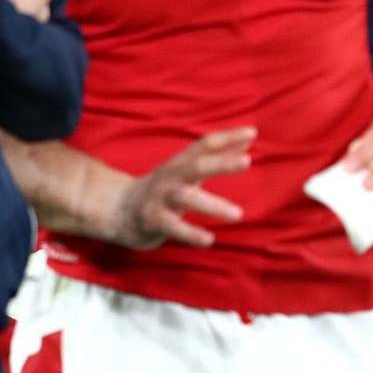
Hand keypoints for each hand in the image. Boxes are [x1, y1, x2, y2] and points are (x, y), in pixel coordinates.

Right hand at [109, 127, 254, 249]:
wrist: (120, 209)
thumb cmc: (166, 188)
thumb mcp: (189, 168)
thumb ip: (218, 154)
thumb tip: (250, 136)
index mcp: (181, 162)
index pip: (205, 144)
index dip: (227, 137)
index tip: (252, 132)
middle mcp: (171, 176)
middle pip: (195, 165)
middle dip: (220, 162)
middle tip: (248, 161)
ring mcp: (160, 197)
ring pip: (185, 198)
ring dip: (212, 205)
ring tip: (238, 215)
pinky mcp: (152, 219)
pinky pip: (172, 227)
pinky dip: (190, 233)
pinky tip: (209, 240)